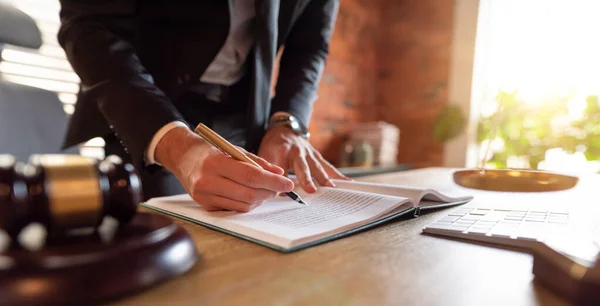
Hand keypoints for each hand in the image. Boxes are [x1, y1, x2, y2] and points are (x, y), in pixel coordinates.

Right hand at [155, 127, 293, 211]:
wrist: (182, 157)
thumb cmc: (210, 150)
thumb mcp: (233, 149)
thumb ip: (256, 161)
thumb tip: (278, 173)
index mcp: (215, 163)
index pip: (250, 176)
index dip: (272, 181)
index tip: (287, 183)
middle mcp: (207, 182)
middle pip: (248, 193)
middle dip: (269, 192)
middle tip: (280, 187)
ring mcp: (204, 196)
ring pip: (242, 205)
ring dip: (260, 199)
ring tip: (267, 190)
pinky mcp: (205, 206)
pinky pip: (233, 209)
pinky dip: (247, 203)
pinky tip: (252, 195)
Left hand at [258, 125, 349, 192]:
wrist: (285, 130)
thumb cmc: (273, 145)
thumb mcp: (264, 154)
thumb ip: (268, 171)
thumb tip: (276, 191)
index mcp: (282, 150)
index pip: (281, 167)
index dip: (282, 179)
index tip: (284, 191)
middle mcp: (298, 151)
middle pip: (303, 166)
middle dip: (307, 178)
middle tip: (312, 190)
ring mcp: (310, 153)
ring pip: (318, 166)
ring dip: (325, 178)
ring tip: (332, 188)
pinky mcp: (318, 156)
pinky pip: (328, 166)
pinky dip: (338, 175)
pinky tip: (348, 183)